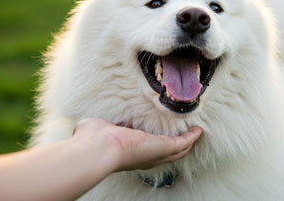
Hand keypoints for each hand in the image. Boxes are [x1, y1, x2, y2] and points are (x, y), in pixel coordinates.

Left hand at [72, 118, 202, 170]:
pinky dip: (191, 137)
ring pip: (176, 151)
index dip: (153, 146)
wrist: (99, 148)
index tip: (156, 136)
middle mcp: (144, 158)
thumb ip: (95, 128)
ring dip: (186, 143)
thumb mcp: (96, 130)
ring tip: (194, 134)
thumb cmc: (92, 142)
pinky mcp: (164, 147)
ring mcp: (155, 154)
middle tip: (184, 138)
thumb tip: (86, 127)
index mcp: (129, 154)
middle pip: (165, 155)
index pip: (145, 152)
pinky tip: (197, 131)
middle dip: (175, 147)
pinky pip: (182, 143)